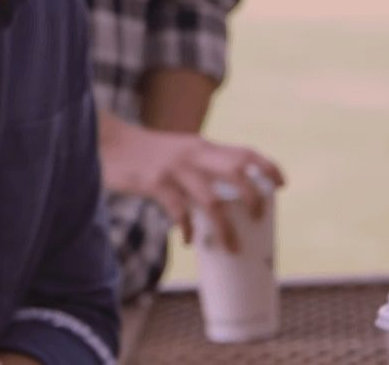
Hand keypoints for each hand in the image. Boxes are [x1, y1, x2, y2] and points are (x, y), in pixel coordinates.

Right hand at [99, 112, 284, 252]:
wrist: (105, 141)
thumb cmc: (142, 153)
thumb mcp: (176, 152)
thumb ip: (195, 167)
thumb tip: (216, 202)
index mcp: (201, 146)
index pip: (244, 152)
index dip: (267, 167)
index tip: (283, 184)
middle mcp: (193, 154)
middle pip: (237, 172)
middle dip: (254, 197)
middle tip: (258, 218)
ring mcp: (175, 168)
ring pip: (212, 200)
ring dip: (225, 228)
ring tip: (231, 247)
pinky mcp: (154, 182)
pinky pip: (179, 211)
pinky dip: (188, 229)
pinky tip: (189, 241)